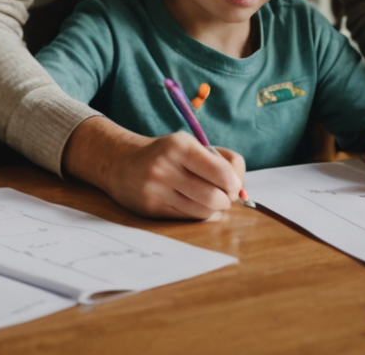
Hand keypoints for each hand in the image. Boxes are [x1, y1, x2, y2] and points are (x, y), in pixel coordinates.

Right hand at [63, 117, 243, 218]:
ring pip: (202, 212)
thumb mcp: (193, 145)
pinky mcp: (151, 208)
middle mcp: (166, 166)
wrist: (121, 163)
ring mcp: (156, 189)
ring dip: (213, 210)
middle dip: (226, 200)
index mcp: (180, 145)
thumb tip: (243, 192)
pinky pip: (187, 218)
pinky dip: (197, 214)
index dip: (235, 184)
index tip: (234, 185)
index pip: (222, 173)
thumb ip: (224, 161)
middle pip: (214, 197)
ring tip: (208, 200)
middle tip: (224, 196)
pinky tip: (192, 204)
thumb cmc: (168, 155)